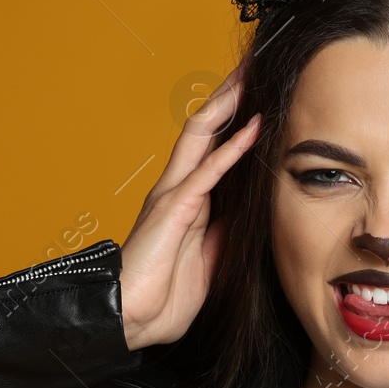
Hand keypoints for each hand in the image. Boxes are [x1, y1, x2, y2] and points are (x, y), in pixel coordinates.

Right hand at [118, 57, 260, 351]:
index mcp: (187, 201)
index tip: (260, 96)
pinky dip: (232, 148)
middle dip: (228, 96)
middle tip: (254, 66)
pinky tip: (252, 128)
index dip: (234, 121)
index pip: (213, 148)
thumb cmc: (161, 298)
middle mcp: (177, 189)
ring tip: (251, 76)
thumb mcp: (209, 263)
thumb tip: (250, 218)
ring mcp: (173, 196)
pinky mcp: (173, 210)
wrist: (128, 321)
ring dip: (228, 105)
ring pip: (201, 136)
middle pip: (205, 128)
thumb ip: (225, 236)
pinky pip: (206, 172)